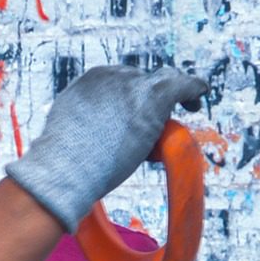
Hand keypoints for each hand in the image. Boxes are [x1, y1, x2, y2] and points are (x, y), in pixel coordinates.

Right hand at [5, 63, 207, 232]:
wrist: (65, 169)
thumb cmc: (58, 172)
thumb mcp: (61, 153)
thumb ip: (70, 153)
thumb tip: (58, 182)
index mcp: (87, 87)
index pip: (116, 87)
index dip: (128, 105)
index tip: (135, 124)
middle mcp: (108, 78)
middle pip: (139, 85)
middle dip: (147, 103)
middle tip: (157, 129)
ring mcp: (131, 85)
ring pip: (160, 84)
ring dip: (171, 98)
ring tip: (186, 107)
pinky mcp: (151, 97)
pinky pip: (180, 84)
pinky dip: (192, 88)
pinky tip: (201, 94)